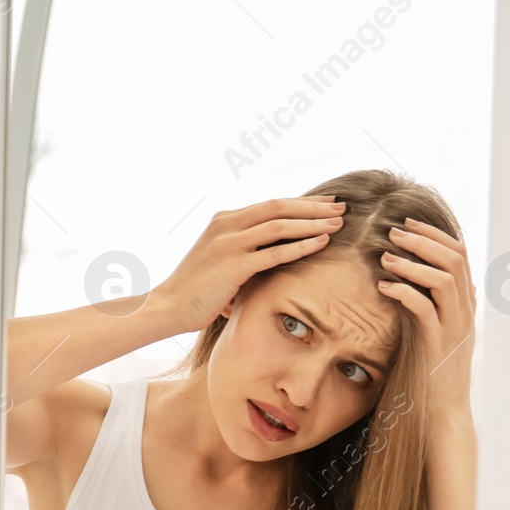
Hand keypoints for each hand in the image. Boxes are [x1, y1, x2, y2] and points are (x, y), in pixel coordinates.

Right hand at [153, 196, 346, 332]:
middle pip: (279, 207)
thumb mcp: (218, 258)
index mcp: (223, 220)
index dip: (301, 202)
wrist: (168, 306)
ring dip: (312, 223)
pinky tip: (321, 244)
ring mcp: (229, 243)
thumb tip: (273, 249)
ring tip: (337, 225)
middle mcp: (226, 225)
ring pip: (280, 225)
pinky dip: (301, 246)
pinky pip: (275, 252)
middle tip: (341, 208)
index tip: (326, 203)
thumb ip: (242, 248)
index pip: (270, 204)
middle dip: (313, 207)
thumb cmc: (195, 289)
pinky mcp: (233, 265)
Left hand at [377, 219, 474, 419]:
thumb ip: (429, 303)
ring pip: (445, 280)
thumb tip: (411, 279)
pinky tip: (384, 287)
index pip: (460, 255)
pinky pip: (425, 310)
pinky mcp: (439, 343)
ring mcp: (455, 326)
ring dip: (414, 262)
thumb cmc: (431, 369)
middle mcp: (465, 310)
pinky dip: (405, 293)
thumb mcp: (431, 329)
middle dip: (424, 239)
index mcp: (465, 303)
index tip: (409, 223)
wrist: (442, 409)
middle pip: (455, 259)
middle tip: (394, 230)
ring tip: (386, 256)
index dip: (435, 235)